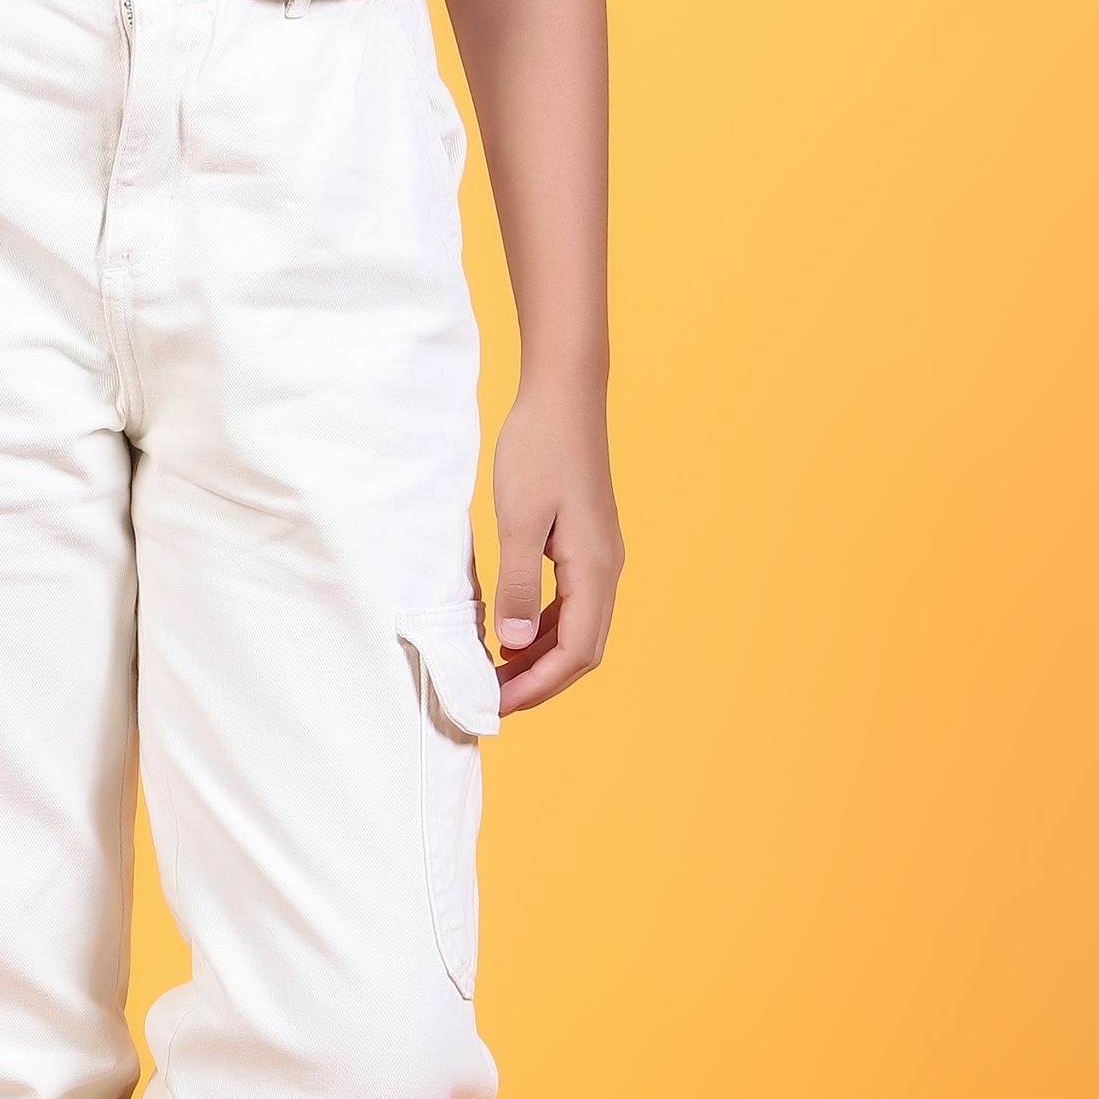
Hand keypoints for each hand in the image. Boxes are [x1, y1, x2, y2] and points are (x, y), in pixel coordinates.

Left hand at [488, 383, 623, 714]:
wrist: (563, 395)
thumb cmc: (539, 449)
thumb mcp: (518, 519)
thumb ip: (517, 583)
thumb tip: (512, 643)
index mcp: (594, 568)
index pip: (575, 652)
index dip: (537, 686)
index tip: (496, 703)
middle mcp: (606, 569)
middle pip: (582, 649)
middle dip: (540, 681)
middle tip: (492, 697)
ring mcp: (600, 556)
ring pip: (577, 628)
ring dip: (540, 656)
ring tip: (496, 671)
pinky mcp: (587, 544)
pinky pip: (570, 603)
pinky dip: (542, 627)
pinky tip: (511, 629)